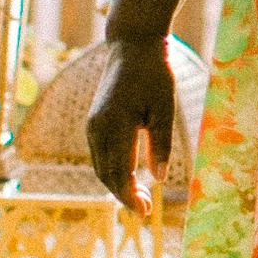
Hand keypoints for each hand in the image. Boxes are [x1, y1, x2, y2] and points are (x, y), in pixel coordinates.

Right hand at [85, 32, 177, 212]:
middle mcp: (97, 127)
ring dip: (117, 185)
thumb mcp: (165, 108)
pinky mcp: (94, 121)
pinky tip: (130, 177)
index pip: (119, 173)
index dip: (131, 197)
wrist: (132, 45)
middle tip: (146, 210)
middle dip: (124, 196)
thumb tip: (159, 179)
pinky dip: (112, 170)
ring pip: (100, 166)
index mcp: (115, 125)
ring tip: (140, 198)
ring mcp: (92, 124)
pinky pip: (99, 154)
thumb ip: (161, 144)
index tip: (146, 212)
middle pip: (106, 175)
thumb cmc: (154, 74)